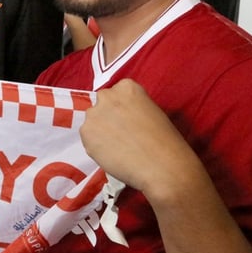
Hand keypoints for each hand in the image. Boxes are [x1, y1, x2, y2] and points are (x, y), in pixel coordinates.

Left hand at [79, 79, 202, 197]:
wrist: (161, 165)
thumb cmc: (165, 141)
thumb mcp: (152, 111)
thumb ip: (133, 107)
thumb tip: (122, 116)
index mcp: (127, 87)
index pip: (117, 93)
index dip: (122, 109)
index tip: (129, 120)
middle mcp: (107, 96)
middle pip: (102, 104)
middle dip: (108, 117)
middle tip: (122, 134)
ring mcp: (93, 114)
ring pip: (93, 121)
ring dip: (101, 131)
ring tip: (118, 147)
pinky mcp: (86, 133)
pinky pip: (88, 139)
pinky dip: (97, 147)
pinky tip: (113, 155)